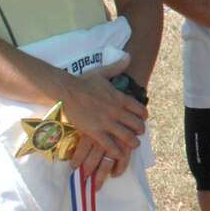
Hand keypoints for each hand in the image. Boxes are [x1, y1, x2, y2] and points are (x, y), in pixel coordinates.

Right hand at [59, 62, 144, 180]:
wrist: (66, 92)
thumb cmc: (83, 81)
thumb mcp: (102, 72)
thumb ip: (117, 66)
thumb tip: (128, 56)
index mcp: (120, 98)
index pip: (141, 110)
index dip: (144, 116)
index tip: (143, 118)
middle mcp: (117, 111)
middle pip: (137, 125)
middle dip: (140, 130)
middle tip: (138, 133)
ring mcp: (107, 123)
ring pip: (127, 137)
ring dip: (132, 143)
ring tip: (133, 144)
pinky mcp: (96, 132)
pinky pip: (111, 146)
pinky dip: (117, 152)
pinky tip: (119, 154)